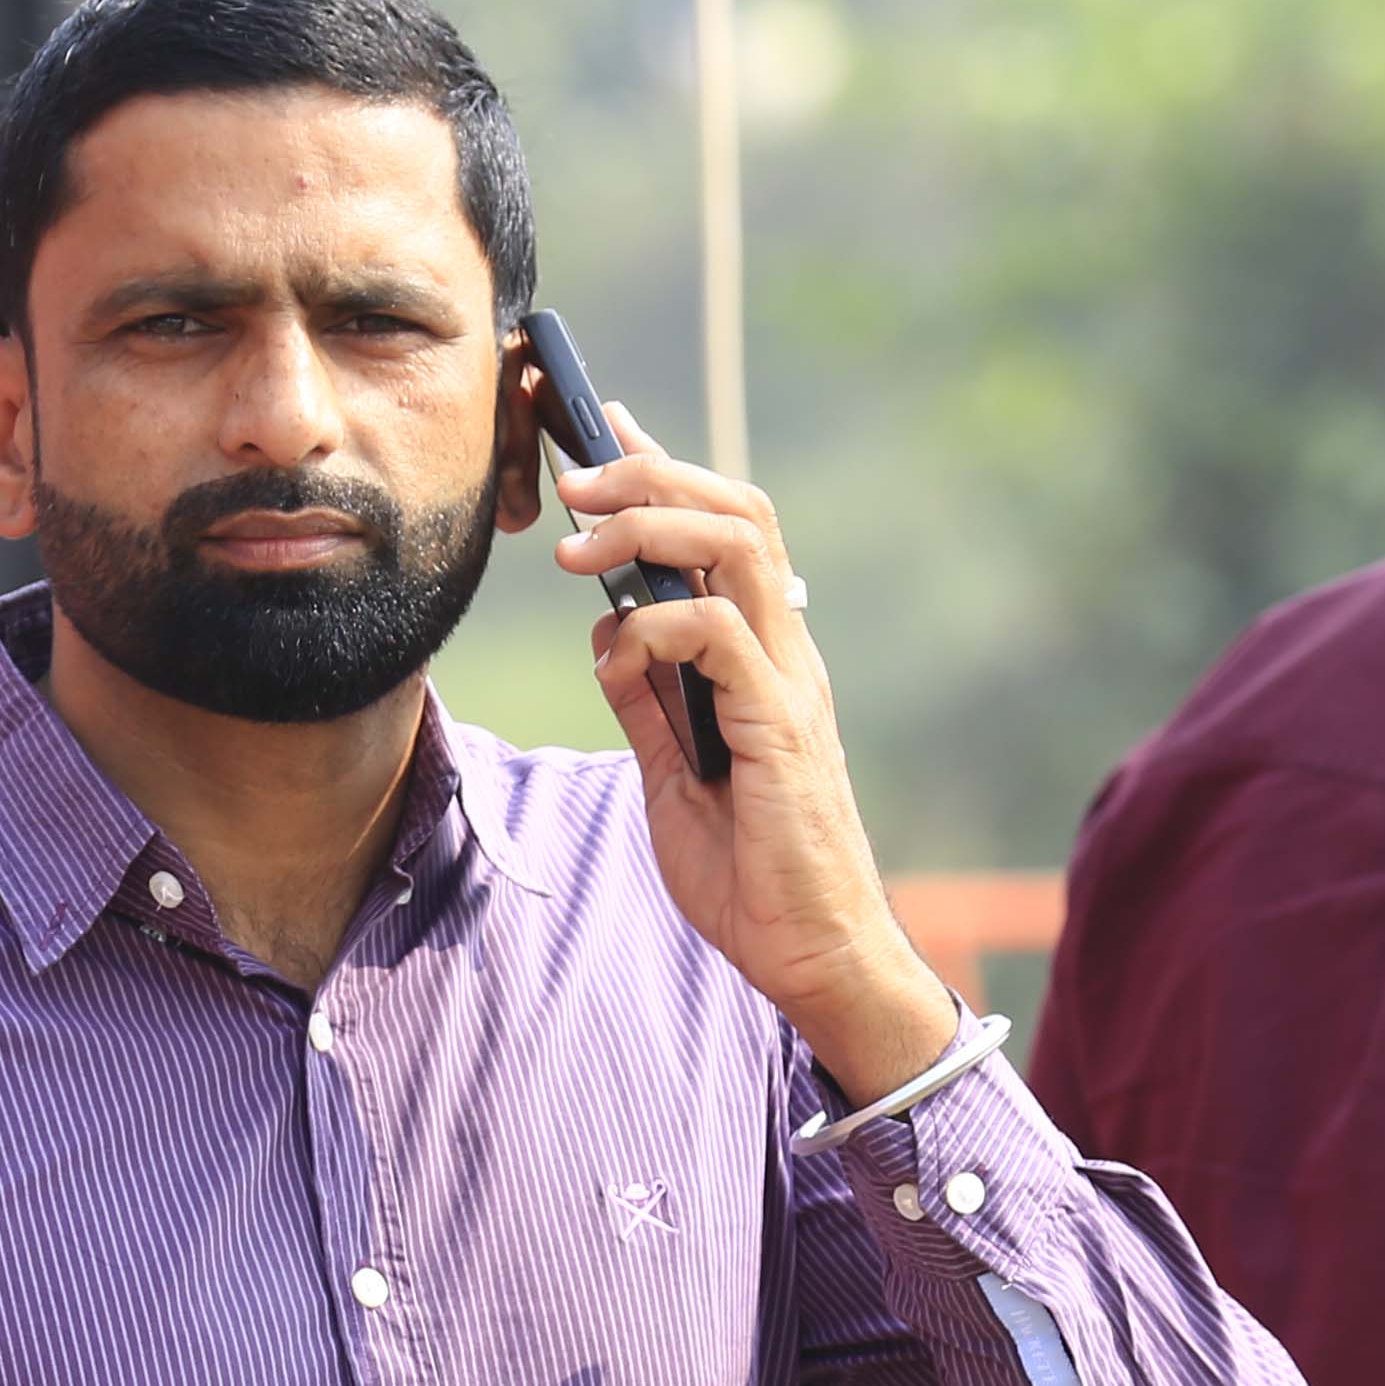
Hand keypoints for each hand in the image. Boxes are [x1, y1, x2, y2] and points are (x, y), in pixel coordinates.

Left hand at [544, 393, 957, 1102]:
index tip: (601, 428)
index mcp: (763, 659)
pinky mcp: (783, 724)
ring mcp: (790, 682)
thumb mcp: (671, 777)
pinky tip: (619, 648)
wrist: (812, 957)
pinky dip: (660, 622)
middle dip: (651, 475)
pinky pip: (722, 633)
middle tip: (573, 479)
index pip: (722, 534)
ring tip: (577, 541)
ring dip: (649, 524)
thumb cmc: (752, 876)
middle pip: (737, 513)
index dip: (664, 472)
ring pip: (736, 546)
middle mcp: (786, 653)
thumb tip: (609, 634)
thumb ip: (649, 703)